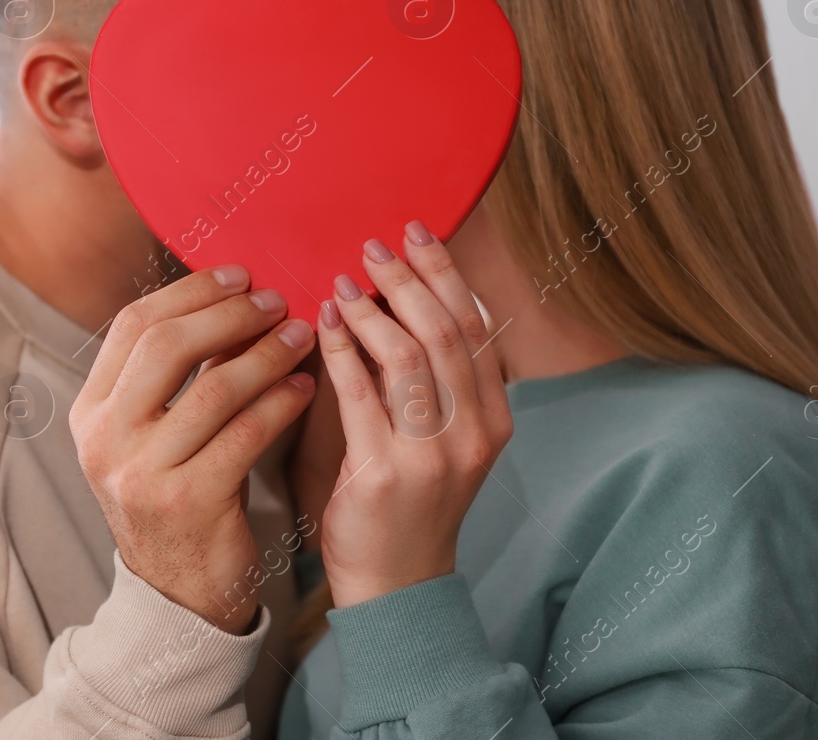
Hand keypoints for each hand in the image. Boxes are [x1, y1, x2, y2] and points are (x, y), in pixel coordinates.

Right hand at [70, 264, 316, 633]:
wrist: (179, 593)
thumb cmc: (178, 494)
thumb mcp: (155, 434)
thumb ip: (179, 374)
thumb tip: (235, 296)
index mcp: (90, 412)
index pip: (133, 325)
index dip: (190, 292)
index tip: (241, 276)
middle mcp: (104, 440)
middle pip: (166, 346)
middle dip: (229, 315)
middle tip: (276, 302)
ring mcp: (141, 474)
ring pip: (213, 389)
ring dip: (266, 355)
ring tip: (303, 337)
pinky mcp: (188, 502)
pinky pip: (245, 434)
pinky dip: (281, 403)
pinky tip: (305, 388)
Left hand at [316, 223, 512, 607]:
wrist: (398, 584)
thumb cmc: (413, 501)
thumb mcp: (444, 437)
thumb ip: (432, 378)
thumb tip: (401, 298)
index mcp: (494, 418)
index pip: (477, 326)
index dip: (446, 274)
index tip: (417, 233)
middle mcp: (474, 433)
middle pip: (446, 333)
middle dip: (410, 279)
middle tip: (374, 246)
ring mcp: (434, 455)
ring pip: (408, 357)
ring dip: (373, 310)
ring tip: (346, 281)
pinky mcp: (386, 472)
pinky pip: (361, 394)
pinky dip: (342, 349)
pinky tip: (323, 323)